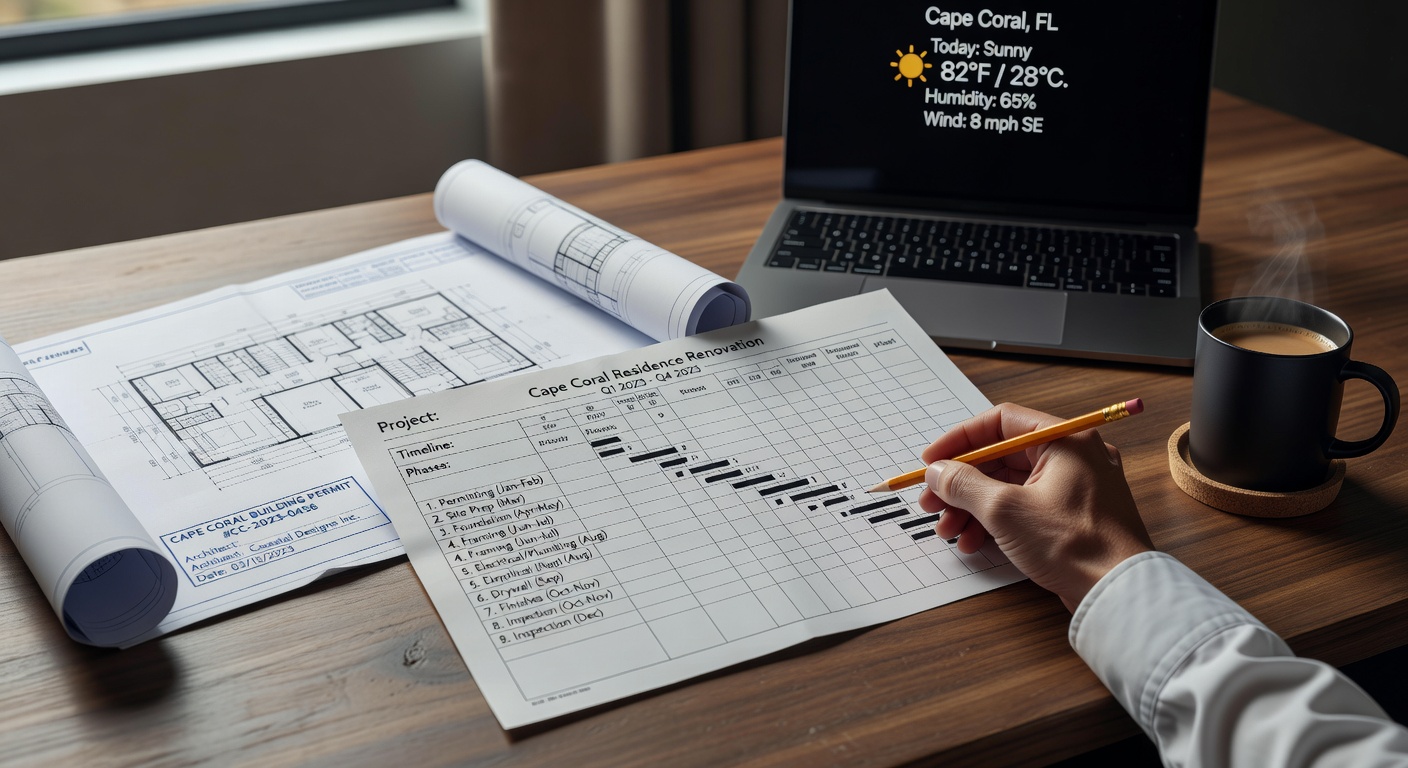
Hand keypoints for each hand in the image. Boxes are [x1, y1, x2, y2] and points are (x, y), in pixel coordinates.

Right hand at [917, 403, 1153, 611]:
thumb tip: (937, 472)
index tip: (932, 460)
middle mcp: (1073, 457)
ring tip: (948, 530)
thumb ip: (963, 484)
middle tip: (931, 501)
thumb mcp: (1005, 510)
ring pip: (1010, 486)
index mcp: (1065, 440)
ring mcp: (1075, 488)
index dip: (960, 440)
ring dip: (973, 506)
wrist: (1118, 593)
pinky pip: (1025, 507)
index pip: (1001, 422)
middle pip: (1002, 458)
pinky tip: (973, 542)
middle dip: (961, 483)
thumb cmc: (1074, 545)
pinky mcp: (1073, 516)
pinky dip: (997, 521)